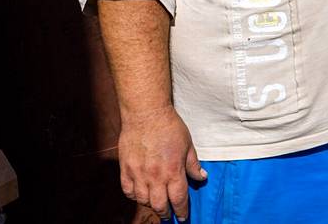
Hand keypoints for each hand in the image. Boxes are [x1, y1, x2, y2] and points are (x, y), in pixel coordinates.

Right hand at [118, 105, 206, 219]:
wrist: (146, 113)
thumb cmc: (169, 126)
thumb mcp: (188, 145)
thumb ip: (193, 164)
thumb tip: (202, 177)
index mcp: (173, 171)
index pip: (179, 199)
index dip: (181, 211)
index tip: (182, 216)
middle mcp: (155, 176)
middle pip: (160, 205)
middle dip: (166, 213)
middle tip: (169, 214)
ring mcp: (138, 173)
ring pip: (143, 200)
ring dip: (150, 205)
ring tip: (155, 203)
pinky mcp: (125, 168)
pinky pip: (127, 190)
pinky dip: (134, 196)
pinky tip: (139, 194)